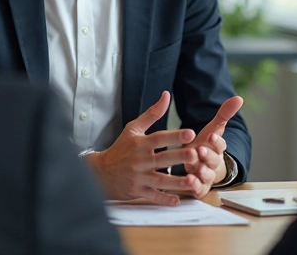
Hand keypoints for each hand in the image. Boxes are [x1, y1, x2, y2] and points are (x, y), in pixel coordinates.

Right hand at [84, 91, 201, 205]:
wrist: (101, 172)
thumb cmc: (121, 148)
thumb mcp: (133, 129)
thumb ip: (152, 113)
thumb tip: (167, 95)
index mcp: (140, 143)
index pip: (159, 138)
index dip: (174, 135)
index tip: (190, 133)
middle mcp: (140, 160)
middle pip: (162, 159)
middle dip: (179, 157)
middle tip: (196, 155)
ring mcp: (139, 177)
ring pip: (160, 180)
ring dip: (177, 182)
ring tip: (193, 182)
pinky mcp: (137, 191)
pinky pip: (153, 196)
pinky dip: (164, 199)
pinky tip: (177, 200)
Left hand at [182, 95, 242, 197]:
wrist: (202, 166)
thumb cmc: (206, 145)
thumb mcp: (213, 129)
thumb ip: (224, 114)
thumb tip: (239, 97)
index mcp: (217, 149)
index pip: (220, 144)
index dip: (216, 141)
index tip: (211, 136)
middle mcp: (213, 163)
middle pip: (213, 160)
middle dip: (207, 155)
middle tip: (200, 150)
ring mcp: (207, 176)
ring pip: (206, 175)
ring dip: (201, 172)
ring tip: (195, 169)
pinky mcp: (200, 188)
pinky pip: (199, 189)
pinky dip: (195, 187)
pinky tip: (189, 184)